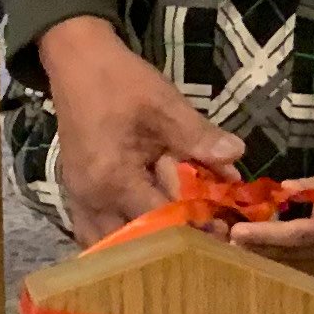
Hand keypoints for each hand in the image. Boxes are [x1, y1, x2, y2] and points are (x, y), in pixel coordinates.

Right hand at [32, 16, 239, 241]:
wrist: (77, 62)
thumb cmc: (120, 82)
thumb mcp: (164, 103)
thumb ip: (198, 137)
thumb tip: (236, 156)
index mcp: (114, 179)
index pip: (160, 222)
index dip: (193, 229)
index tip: (222, 232)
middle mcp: (92, 199)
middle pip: (133, 246)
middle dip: (167, 249)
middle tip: (202, 245)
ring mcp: (78, 199)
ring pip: (107, 247)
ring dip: (139, 251)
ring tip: (173, 247)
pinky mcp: (76, 194)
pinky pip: (94, 233)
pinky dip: (118, 242)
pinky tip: (142, 239)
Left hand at [220, 174, 313, 283]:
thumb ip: (310, 186)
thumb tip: (284, 187)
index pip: (292, 233)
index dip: (265, 234)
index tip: (238, 232)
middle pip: (280, 254)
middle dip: (250, 250)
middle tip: (219, 245)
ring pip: (281, 266)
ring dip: (254, 260)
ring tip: (226, 252)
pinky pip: (287, 272)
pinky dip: (266, 267)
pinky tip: (245, 260)